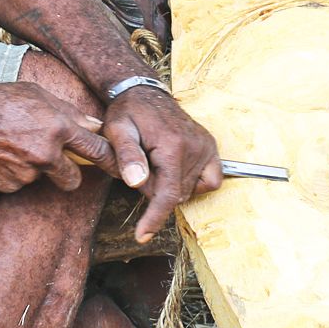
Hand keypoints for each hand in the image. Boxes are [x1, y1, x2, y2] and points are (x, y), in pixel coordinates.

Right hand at [0, 83, 119, 193]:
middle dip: (67, 175)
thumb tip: (94, 125)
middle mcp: (46, 154)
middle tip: (52, 162)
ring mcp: (27, 173)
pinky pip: (19, 184)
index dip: (110, 162)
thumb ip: (68, 112)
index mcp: (58, 128)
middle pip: (72, 180)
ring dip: (34, 170)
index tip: (119, 169)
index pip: (96, 150)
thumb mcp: (36, 94)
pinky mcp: (9, 186)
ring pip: (41, 179)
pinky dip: (12, 175)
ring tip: (13, 148)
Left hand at [99, 87, 222, 243]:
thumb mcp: (117, 130)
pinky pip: (210, 180)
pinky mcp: (211, 147)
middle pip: (176, 194)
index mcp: (173, 146)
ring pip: (189, 190)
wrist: (145, 91)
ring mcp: (206, 147)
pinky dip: (192, 183)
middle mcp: (195, 147)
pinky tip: (175, 170)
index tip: (142, 236)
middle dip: (154, 191)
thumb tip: (137, 183)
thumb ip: (127, 156)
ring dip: (170, 185)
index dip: (154, 219)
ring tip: (153, 162)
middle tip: (138, 167)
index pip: (167, 195)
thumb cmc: (128, 112)